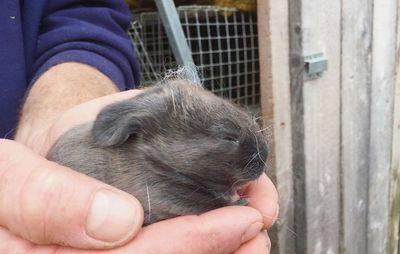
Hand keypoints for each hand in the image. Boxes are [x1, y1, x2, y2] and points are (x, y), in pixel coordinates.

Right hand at [5, 88, 277, 252]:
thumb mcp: (7, 177)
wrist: (12, 179)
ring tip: (254, 238)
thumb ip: (47, 198)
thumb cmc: (4, 178)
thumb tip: (117, 222)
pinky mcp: (108, 253)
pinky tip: (223, 239)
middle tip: (262, 232)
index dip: (192, 244)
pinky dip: (196, 247)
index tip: (243, 219)